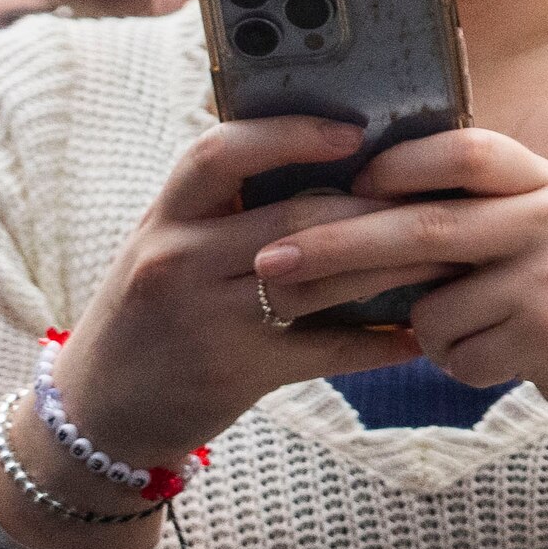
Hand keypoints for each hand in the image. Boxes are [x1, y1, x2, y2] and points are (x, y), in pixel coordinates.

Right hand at [50, 117, 430, 469]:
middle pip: (296, 217)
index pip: (220, 152)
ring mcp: (207, 318)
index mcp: (165, 218)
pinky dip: (378, 343)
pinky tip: (418, 337)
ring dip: (394, 268)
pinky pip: (326, 350)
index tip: (354, 131)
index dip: (289, 134)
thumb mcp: (164, 250)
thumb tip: (322, 164)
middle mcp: (179, 260)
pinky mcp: (235, 372)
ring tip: (449, 258)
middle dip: (378, 210)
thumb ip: (222, 210)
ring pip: (322, 281)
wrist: (98, 416)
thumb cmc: (148, 319)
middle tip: (440, 201)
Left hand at [246, 128, 547, 442]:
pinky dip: (458, 363)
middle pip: (424, 229)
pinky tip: (498, 357)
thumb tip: (360, 188)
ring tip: (468, 330)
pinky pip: (459, 352)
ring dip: (427, 329)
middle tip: (273, 263)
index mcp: (547, 182)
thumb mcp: (542, 226)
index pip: (464, 150)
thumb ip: (477, 205)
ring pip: (435, 306)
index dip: (397, 164)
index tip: (343, 182)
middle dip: (338, 246)